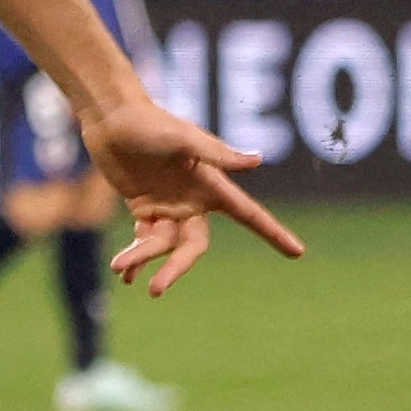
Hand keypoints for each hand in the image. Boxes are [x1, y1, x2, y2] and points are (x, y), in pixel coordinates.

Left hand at [76, 89, 302, 294]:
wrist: (112, 119)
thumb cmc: (151, 122)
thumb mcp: (182, 138)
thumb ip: (216, 153)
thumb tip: (258, 161)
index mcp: (211, 184)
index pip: (248, 214)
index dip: (273, 233)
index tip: (298, 252)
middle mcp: (194, 200)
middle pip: (194, 245)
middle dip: (177, 267)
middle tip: (156, 290)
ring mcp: (169, 206)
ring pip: (163, 244)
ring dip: (142, 257)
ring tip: (119, 268)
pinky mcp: (144, 207)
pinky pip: (144, 239)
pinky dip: (135, 256)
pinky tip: (123, 273)